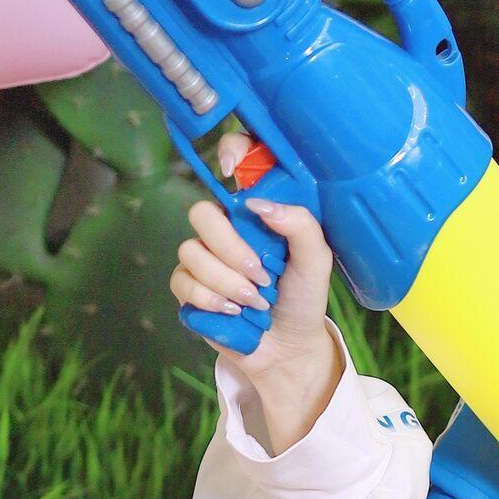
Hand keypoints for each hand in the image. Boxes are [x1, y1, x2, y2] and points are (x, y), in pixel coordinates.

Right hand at [170, 128, 335, 377]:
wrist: (288, 346)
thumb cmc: (302, 299)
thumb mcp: (316, 261)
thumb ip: (300, 226)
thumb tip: (258, 204)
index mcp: (254, 215)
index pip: (234, 166)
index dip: (230, 151)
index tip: (232, 170)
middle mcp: (224, 230)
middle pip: (202, 214)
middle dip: (230, 248)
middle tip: (261, 275)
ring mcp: (202, 258)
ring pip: (190, 252)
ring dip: (227, 283)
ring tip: (255, 302)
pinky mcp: (188, 288)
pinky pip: (182, 282)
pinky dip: (211, 300)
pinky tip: (234, 312)